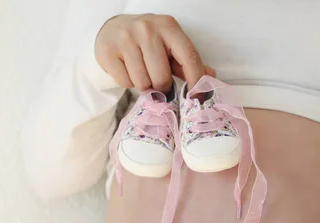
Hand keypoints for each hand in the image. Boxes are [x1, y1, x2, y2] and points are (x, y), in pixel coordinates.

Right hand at [95, 14, 215, 92]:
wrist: (112, 30)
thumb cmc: (147, 42)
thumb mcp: (169, 46)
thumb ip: (188, 62)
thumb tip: (211, 77)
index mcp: (168, 26)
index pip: (189, 57)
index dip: (195, 80)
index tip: (196, 98)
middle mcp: (147, 29)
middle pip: (162, 78)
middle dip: (161, 87)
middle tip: (157, 81)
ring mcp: (126, 38)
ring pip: (143, 83)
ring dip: (143, 85)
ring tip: (141, 72)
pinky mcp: (108, 51)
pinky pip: (125, 83)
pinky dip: (128, 82)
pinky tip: (127, 69)